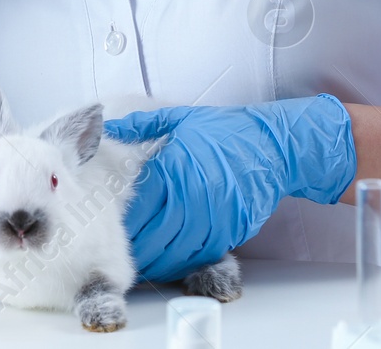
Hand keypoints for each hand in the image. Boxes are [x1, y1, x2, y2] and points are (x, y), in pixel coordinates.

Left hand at [104, 95, 355, 281]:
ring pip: (176, 252)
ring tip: (139, 262)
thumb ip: (142, 125)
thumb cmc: (225, 130)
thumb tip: (110, 128)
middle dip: (133, 248)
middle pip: (154, 235)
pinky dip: (182, 263)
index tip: (106, 228)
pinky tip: (169, 261)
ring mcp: (215, 218)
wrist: (275, 147)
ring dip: (155, 261)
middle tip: (115, 252)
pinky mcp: (231, 232)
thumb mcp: (181, 118)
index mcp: (176, 169)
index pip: (140, 206)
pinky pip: (201, 255)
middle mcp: (194, 197)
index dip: (121, 222)